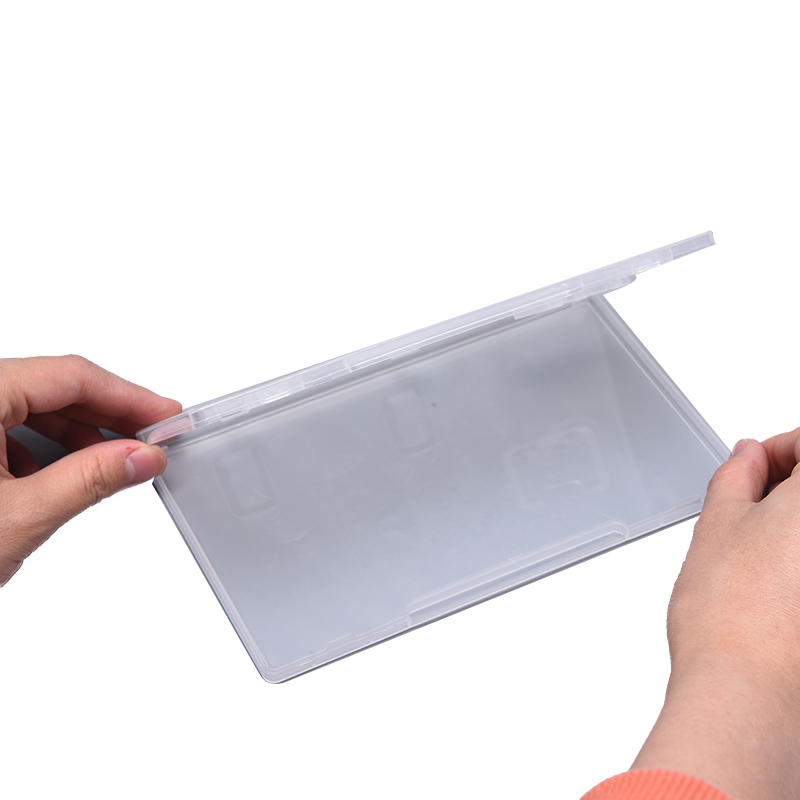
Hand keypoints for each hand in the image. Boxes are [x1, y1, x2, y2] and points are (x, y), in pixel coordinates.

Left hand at [0, 356, 180, 585]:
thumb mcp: (15, 518)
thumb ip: (89, 480)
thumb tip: (140, 456)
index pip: (69, 376)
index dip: (127, 396)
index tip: (164, 415)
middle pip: (51, 387)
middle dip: (107, 415)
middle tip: (151, 438)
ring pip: (29, 407)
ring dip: (77, 433)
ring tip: (114, 461)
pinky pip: (6, 428)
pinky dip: (43, 448)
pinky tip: (63, 473)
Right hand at [632, 429, 799, 799]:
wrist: (746, 689)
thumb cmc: (731, 616)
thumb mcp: (716, 525)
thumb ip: (736, 478)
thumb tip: (748, 458)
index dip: (782, 448)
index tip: (756, 465)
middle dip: (789, 484)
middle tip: (753, 501)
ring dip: (793, 526)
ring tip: (757, 546)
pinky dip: (797, 560)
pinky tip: (775, 578)